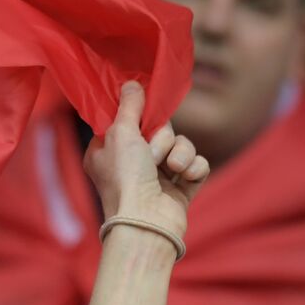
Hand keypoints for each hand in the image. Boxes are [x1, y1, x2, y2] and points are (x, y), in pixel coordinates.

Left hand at [84, 82, 209, 241]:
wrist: (146, 221)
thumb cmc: (125, 178)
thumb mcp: (119, 133)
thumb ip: (128, 106)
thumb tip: (130, 84)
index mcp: (107, 153)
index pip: (128, 121)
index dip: (140, 116)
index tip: (144, 113)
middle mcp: (130, 165)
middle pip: (161, 130)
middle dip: (163, 137)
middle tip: (151, 152)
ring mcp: (157, 178)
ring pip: (182, 146)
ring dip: (179, 153)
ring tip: (170, 169)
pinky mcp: (181, 190)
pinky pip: (197, 164)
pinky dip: (194, 169)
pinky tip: (185, 179)